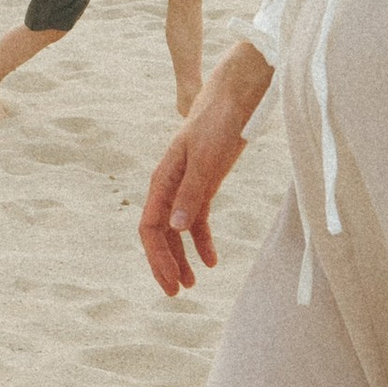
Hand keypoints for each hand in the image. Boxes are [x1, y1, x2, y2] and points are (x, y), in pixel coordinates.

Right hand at [139, 43, 272, 294]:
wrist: (237, 94)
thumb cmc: (219, 121)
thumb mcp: (207, 158)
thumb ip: (192, 192)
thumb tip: (176, 228)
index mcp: (163, 178)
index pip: (150, 227)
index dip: (157, 257)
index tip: (170, 282)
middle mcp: (170, 184)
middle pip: (160, 232)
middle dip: (165, 263)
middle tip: (178, 293)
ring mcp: (187, 185)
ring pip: (177, 229)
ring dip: (182, 256)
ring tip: (193, 283)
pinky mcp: (205, 183)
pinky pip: (197, 219)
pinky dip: (202, 241)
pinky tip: (212, 260)